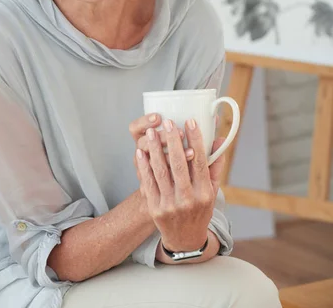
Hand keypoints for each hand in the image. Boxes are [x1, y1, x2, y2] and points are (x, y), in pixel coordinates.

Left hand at [136, 117, 224, 251]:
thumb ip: (216, 165)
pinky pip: (149, 182)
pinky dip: (144, 166)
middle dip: (173, 140)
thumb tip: (219, 139)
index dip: (195, 140)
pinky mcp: (155, 208)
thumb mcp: (213, 191)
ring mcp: (170, 205)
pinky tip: (141, 152)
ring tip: (152, 132)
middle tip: (168, 122)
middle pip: (179, 164)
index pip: (200, 161)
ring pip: (161, 171)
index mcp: (205, 193)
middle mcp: (188, 199)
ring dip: (155, 149)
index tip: (191, 121)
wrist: (185, 239)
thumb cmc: (200, 209)